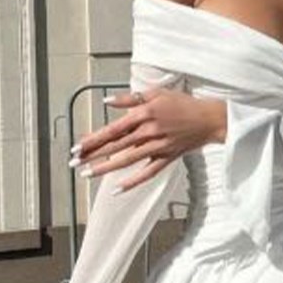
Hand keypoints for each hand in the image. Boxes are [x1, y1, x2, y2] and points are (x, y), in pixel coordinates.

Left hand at [70, 87, 226, 192]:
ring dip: (105, 168)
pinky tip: (117, 189)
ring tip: (86, 174)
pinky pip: (147, 173)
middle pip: (115, 146)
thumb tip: (106, 101)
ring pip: (126, 161)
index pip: (112, 129)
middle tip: (73, 162)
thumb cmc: (182, 103)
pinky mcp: (166, 158)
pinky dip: (132, 182)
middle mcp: (148, 132)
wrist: (209, 118)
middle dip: (92, 155)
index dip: (93, 138)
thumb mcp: (156, 93)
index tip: (77, 145)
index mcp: (143, 114)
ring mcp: (157, 147)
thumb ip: (130, 98)